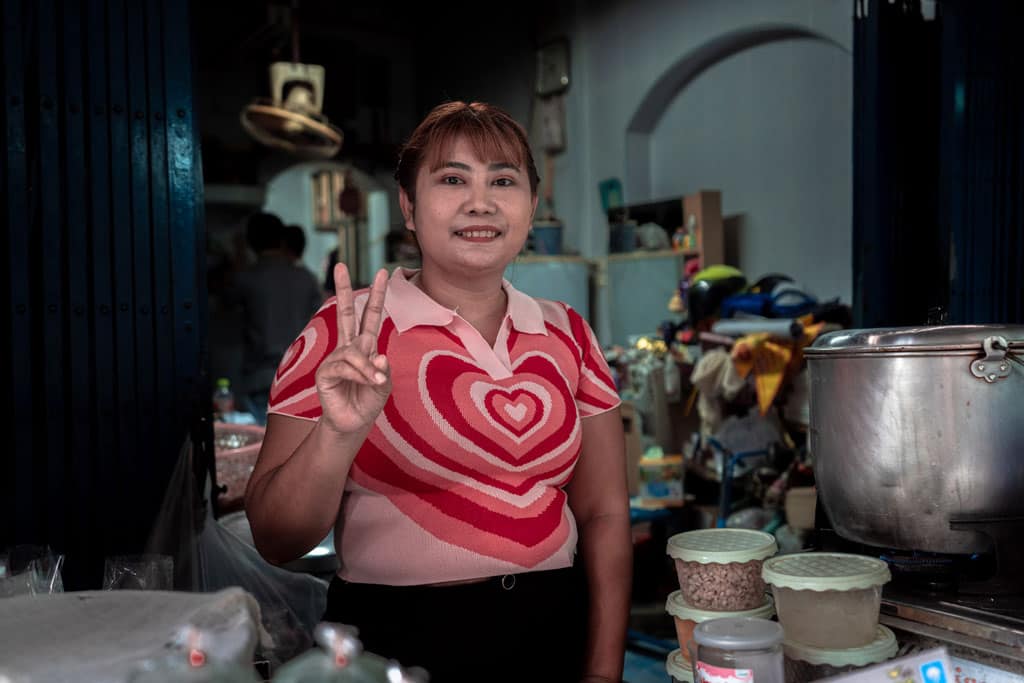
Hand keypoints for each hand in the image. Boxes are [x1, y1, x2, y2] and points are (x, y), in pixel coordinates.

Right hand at [314, 265, 390, 434]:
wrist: (353, 424)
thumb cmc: (368, 402)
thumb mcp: (384, 386)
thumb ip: (384, 372)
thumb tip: (380, 357)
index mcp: (365, 347)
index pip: (370, 317)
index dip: (376, 296)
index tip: (383, 273)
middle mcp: (349, 348)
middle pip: (346, 313)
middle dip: (343, 289)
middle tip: (339, 264)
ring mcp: (335, 358)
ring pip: (353, 352)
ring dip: (367, 369)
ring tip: (374, 383)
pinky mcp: (325, 372)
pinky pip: (344, 366)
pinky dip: (358, 374)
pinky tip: (365, 383)